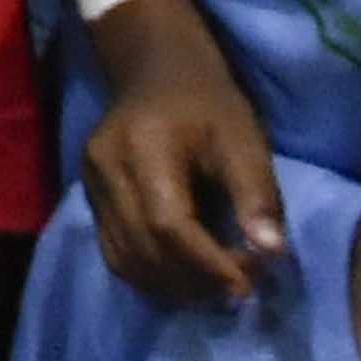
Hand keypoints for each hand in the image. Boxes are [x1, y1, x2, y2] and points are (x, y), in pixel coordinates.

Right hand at [70, 0, 286, 300]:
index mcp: (143, 148)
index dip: (208, 264)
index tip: (248, 285)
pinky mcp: (89, 197)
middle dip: (195, 282)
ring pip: (125, 260)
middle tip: (240, 290)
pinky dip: (151, 276)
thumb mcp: (244, 139)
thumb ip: (257, 194)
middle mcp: (106, 169)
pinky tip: (184, 279)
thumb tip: (271, 252)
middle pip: (144, 249)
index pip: (169, 224)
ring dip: (172, 287)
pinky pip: (115, 253)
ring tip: (215, 290)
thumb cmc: (208, 103)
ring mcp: (90, 185)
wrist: (154, 70)